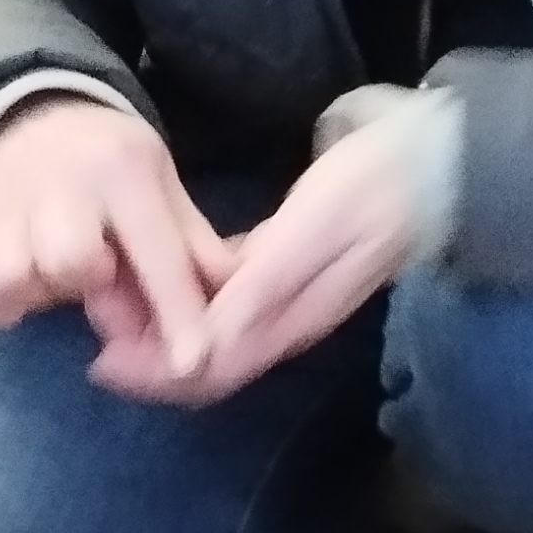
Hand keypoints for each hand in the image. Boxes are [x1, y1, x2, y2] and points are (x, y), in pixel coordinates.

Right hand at [0, 101, 230, 378]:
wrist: (27, 121)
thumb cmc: (109, 165)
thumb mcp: (161, 186)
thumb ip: (193, 250)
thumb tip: (230, 313)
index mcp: (122, 170)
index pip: (157, 252)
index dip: (177, 312)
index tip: (192, 362)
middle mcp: (58, 183)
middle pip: (72, 264)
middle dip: (87, 284)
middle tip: (95, 275)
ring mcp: (0, 204)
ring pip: (13, 282)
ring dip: (38, 294)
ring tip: (52, 273)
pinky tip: (19, 279)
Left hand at [97, 89, 448, 405]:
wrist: (436, 161)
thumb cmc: (376, 183)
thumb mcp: (318, 223)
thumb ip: (265, 283)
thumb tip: (211, 342)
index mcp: (295, 316)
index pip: (215, 369)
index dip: (156, 372)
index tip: (103, 356)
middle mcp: (290, 323)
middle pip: (211, 365)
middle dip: (152, 361)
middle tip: (97, 333)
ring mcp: (292, 303)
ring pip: (218, 342)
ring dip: (167, 335)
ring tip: (115, 312)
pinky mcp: (290, 278)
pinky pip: (231, 312)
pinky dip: (191, 307)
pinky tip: (162, 283)